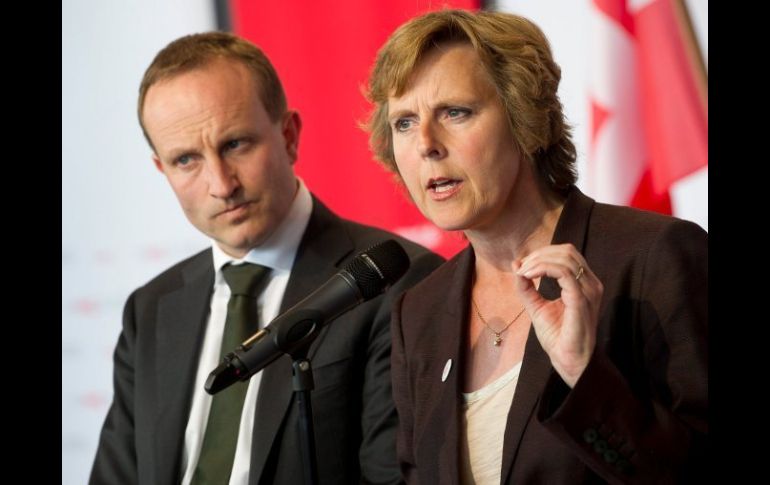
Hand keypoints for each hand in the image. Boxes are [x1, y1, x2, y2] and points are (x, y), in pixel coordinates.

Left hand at [513, 243, 602, 386]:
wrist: (567, 360)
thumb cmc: (557, 336)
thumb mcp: (536, 306)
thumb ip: (527, 286)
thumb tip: (516, 264)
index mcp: (583, 283)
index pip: (566, 254)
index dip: (542, 253)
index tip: (522, 266)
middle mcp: (590, 284)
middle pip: (567, 251)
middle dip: (540, 254)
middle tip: (522, 268)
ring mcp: (588, 291)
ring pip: (565, 259)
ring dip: (539, 261)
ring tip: (523, 273)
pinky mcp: (581, 300)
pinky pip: (563, 273)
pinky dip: (543, 268)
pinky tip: (529, 276)